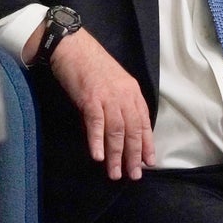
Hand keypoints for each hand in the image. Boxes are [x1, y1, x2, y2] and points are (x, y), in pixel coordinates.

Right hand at [47, 29, 154, 179]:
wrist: (73, 46)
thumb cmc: (91, 64)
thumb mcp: (112, 84)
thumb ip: (117, 106)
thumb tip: (116, 133)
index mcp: (132, 91)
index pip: (143, 121)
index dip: (147, 143)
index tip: (149, 161)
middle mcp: (124, 95)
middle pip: (132, 129)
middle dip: (134, 155)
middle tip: (134, 175)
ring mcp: (107, 96)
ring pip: (116, 130)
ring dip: (117, 155)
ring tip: (115, 174)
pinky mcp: (90, 97)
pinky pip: (96, 123)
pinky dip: (97, 141)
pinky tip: (98, 157)